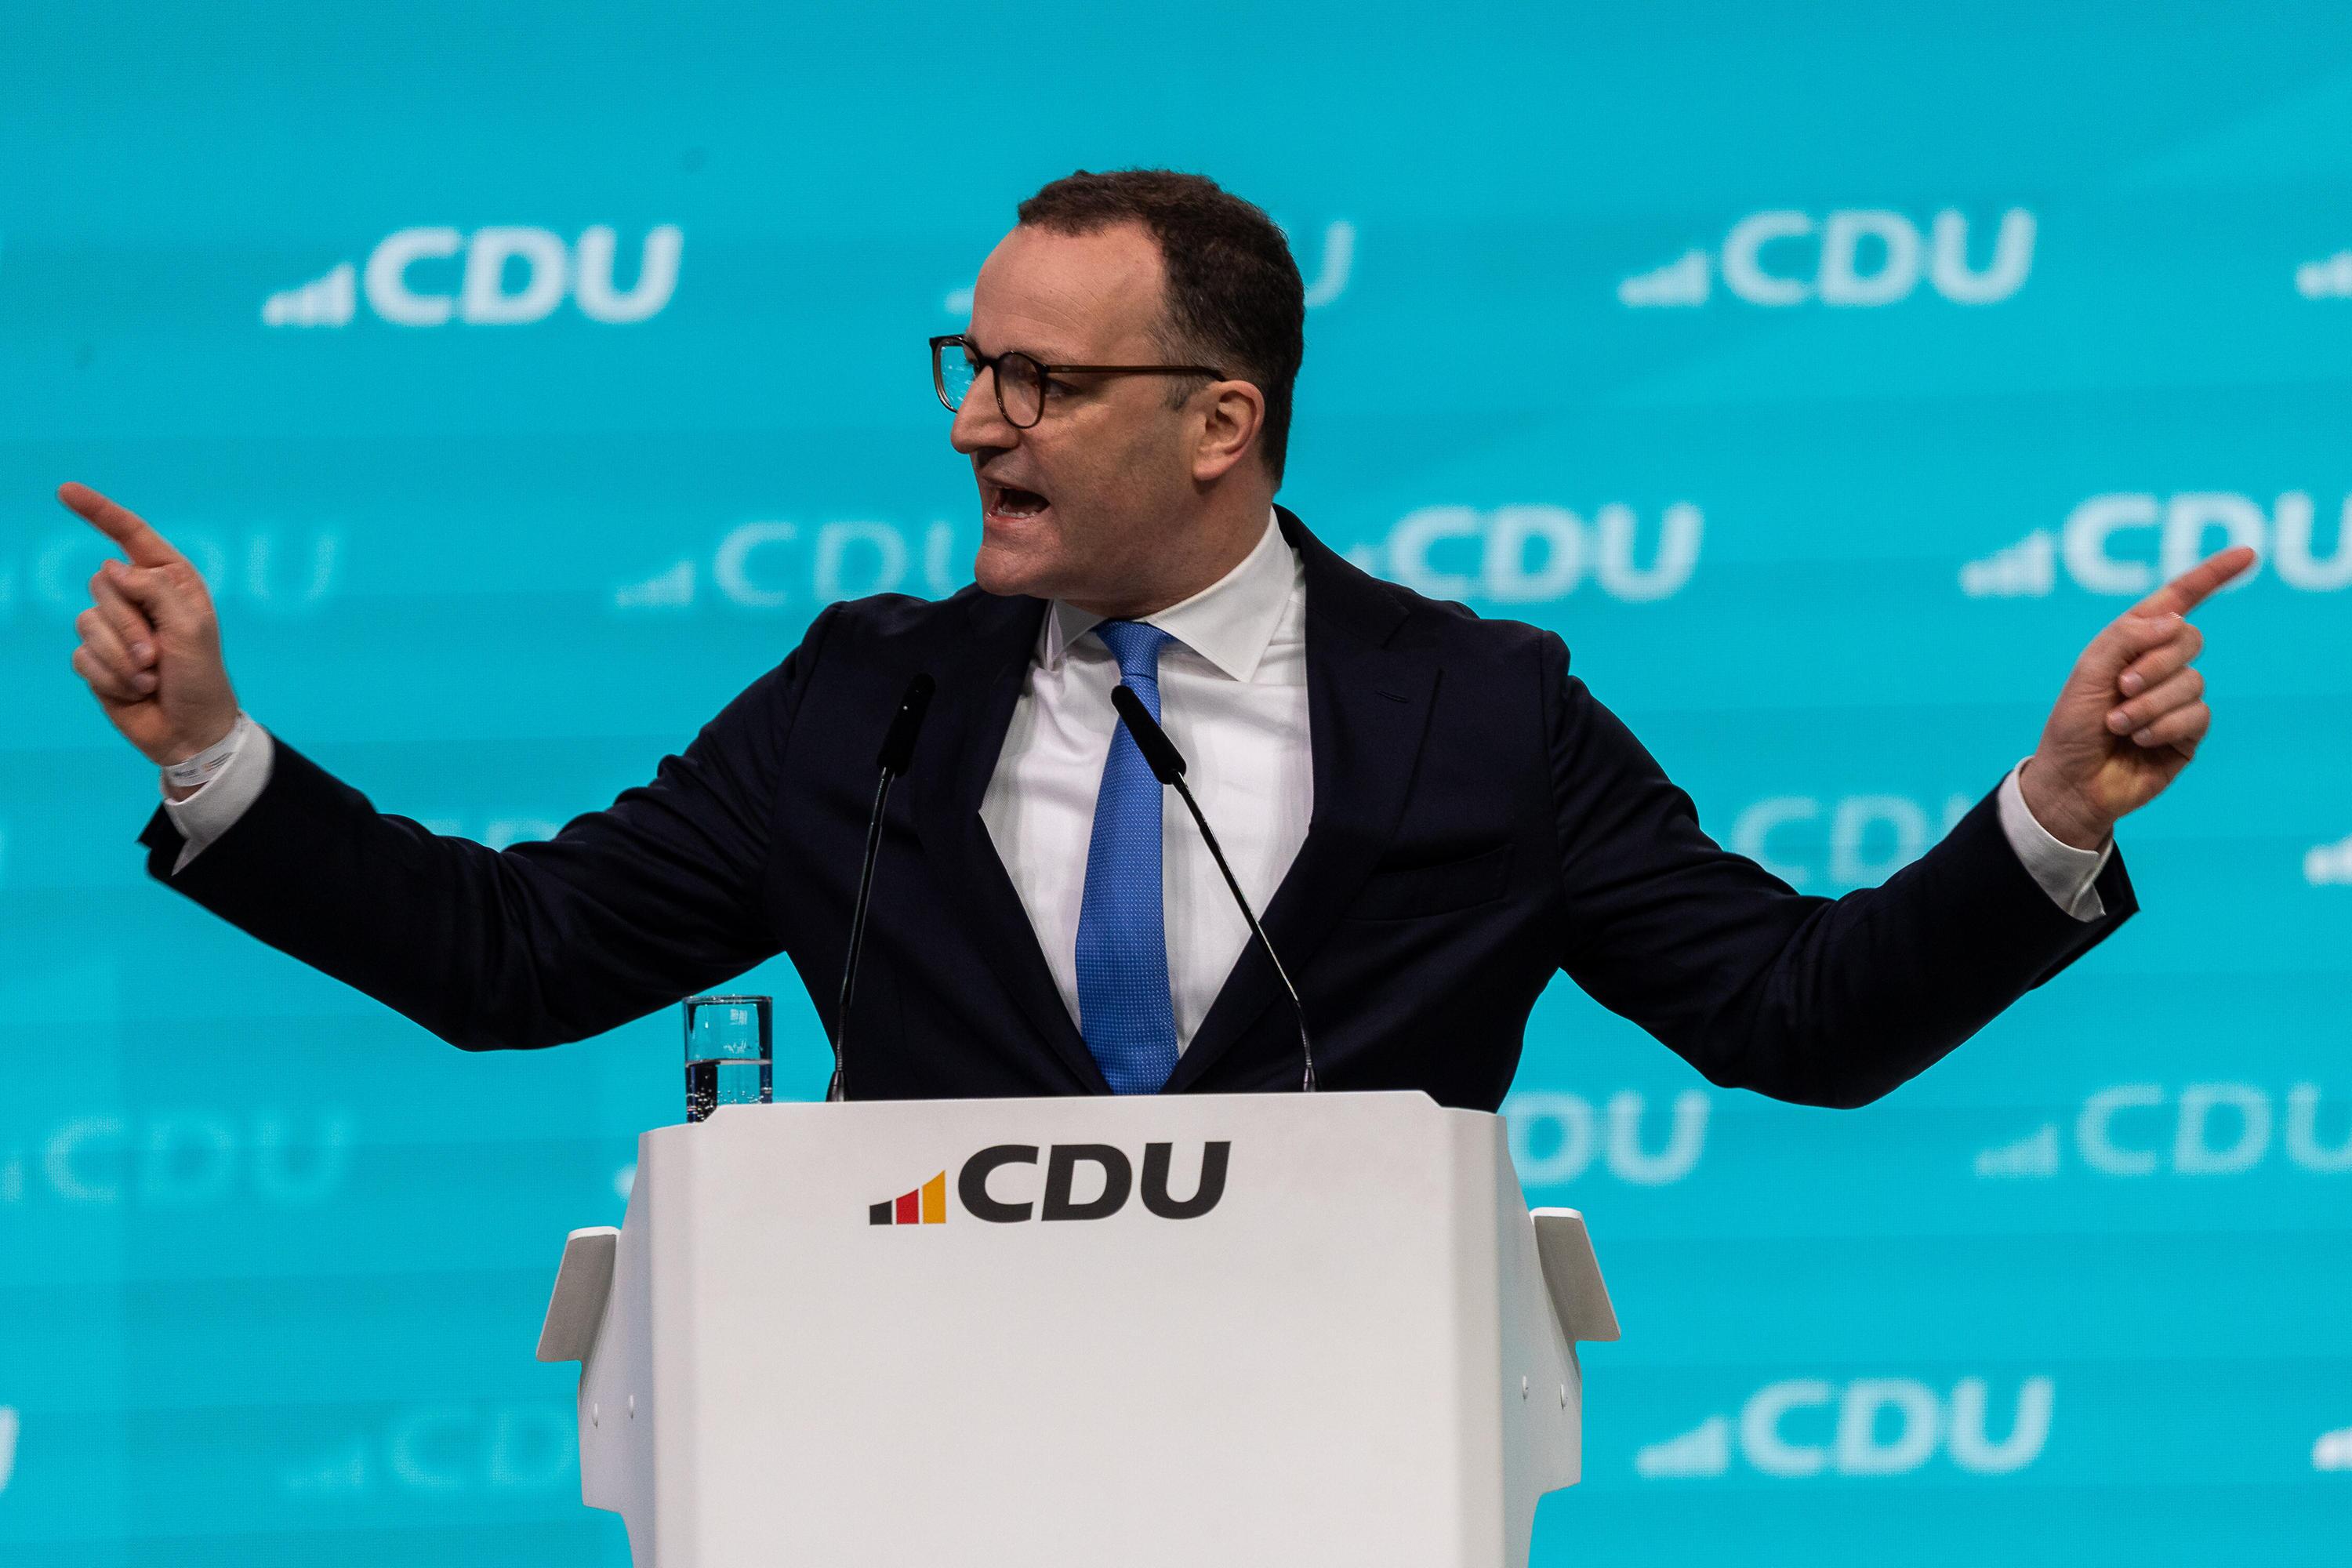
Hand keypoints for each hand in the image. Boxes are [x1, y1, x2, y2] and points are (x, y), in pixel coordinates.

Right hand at [57, 482, 239, 769]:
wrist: (190, 730)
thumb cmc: (201, 677)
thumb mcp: (191, 628)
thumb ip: (154, 590)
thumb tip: (112, 566)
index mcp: (170, 582)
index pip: (131, 537)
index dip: (99, 512)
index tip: (66, 490)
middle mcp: (140, 599)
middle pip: (102, 584)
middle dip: (129, 625)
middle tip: (158, 655)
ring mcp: (115, 628)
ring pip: (87, 621)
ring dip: (122, 656)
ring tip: (151, 675)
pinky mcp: (96, 658)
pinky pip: (82, 655)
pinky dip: (110, 676)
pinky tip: (135, 690)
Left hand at [2020, 545, 2255, 849]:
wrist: (2072, 783)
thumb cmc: (2072, 727)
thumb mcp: (2088, 673)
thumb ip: (2125, 638)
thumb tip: (2173, 619)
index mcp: (2133, 643)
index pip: (2178, 601)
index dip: (2212, 576)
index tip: (2248, 554)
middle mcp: (2159, 666)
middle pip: (2189, 639)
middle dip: (2155, 662)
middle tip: (2121, 688)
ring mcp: (2177, 699)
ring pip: (2192, 681)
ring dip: (2149, 703)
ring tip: (2118, 723)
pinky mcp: (2189, 732)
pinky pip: (2196, 714)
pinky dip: (2163, 724)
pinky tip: (2138, 739)